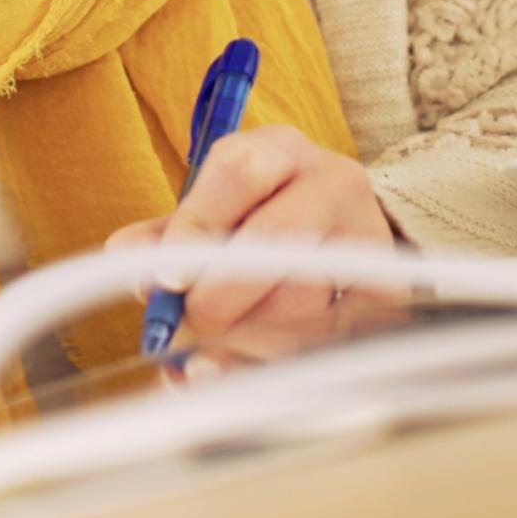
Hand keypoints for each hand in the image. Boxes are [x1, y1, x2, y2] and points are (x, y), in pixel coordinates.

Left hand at [103, 124, 409, 372]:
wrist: (346, 232)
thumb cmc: (263, 218)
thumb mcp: (215, 210)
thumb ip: (167, 234)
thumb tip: (127, 259)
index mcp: (278, 148)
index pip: (239, 171)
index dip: (198, 227)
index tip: (167, 278)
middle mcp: (331, 179)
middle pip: (278, 234)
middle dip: (223, 291)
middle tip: (191, 323)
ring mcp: (368, 233)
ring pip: (305, 293)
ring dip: (251, 332)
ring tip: (222, 343)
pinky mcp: (389, 291)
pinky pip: (333, 336)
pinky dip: (285, 361)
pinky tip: (253, 369)